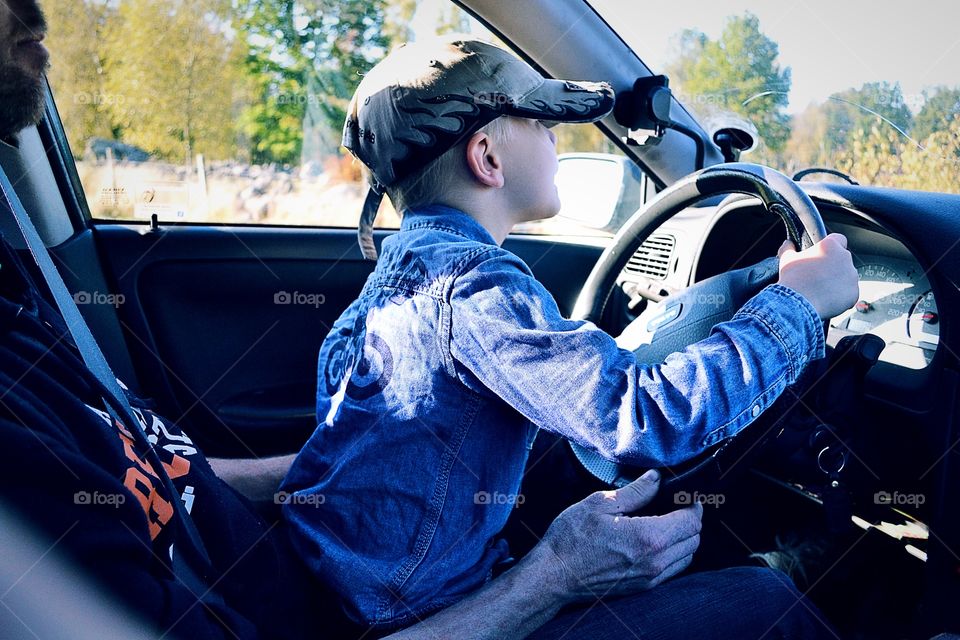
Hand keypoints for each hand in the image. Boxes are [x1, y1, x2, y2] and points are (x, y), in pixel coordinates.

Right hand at [534, 470, 702, 600]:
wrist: (554, 575)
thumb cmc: (571, 538)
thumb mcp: (599, 504)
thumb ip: (635, 491)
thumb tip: (656, 478)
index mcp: (647, 537)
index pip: (691, 521)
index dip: (693, 505)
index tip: (687, 494)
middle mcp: (655, 561)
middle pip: (694, 540)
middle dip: (691, 520)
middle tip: (678, 505)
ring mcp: (650, 578)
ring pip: (687, 556)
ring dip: (685, 538)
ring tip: (668, 522)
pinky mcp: (643, 587)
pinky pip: (673, 570)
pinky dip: (675, 554)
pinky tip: (657, 541)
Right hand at [777, 233, 858, 318]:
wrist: (798, 304)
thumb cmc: (793, 280)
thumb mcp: (786, 259)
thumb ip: (789, 248)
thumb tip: (788, 244)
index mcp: (830, 246)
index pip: (838, 239)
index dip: (831, 246)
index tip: (823, 254)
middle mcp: (845, 258)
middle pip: (842, 259)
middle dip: (833, 266)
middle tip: (818, 275)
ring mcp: (851, 277)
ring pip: (846, 277)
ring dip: (837, 281)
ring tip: (820, 290)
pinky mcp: (854, 293)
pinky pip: (849, 293)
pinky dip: (840, 296)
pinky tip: (826, 300)